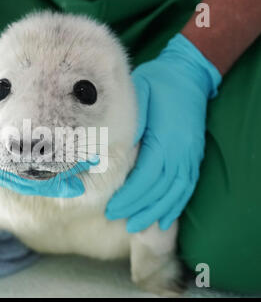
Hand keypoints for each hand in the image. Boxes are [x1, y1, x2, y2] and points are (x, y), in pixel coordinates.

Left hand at [106, 34, 221, 231]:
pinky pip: (187, 187)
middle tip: (117, 220)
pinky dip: (175, 205)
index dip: (129, 196)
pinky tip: (164, 218)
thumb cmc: (158, 83)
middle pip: (160, 189)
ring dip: (156, 212)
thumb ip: (128, 125)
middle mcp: (181, 151)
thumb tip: (108, 152)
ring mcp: (190, 155)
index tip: (111, 209)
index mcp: (165, 138)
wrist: (189, 74)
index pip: (146, 176)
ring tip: (138, 227)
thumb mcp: (137, 96)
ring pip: (175, 193)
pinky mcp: (194, 156)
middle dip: (138, 208)